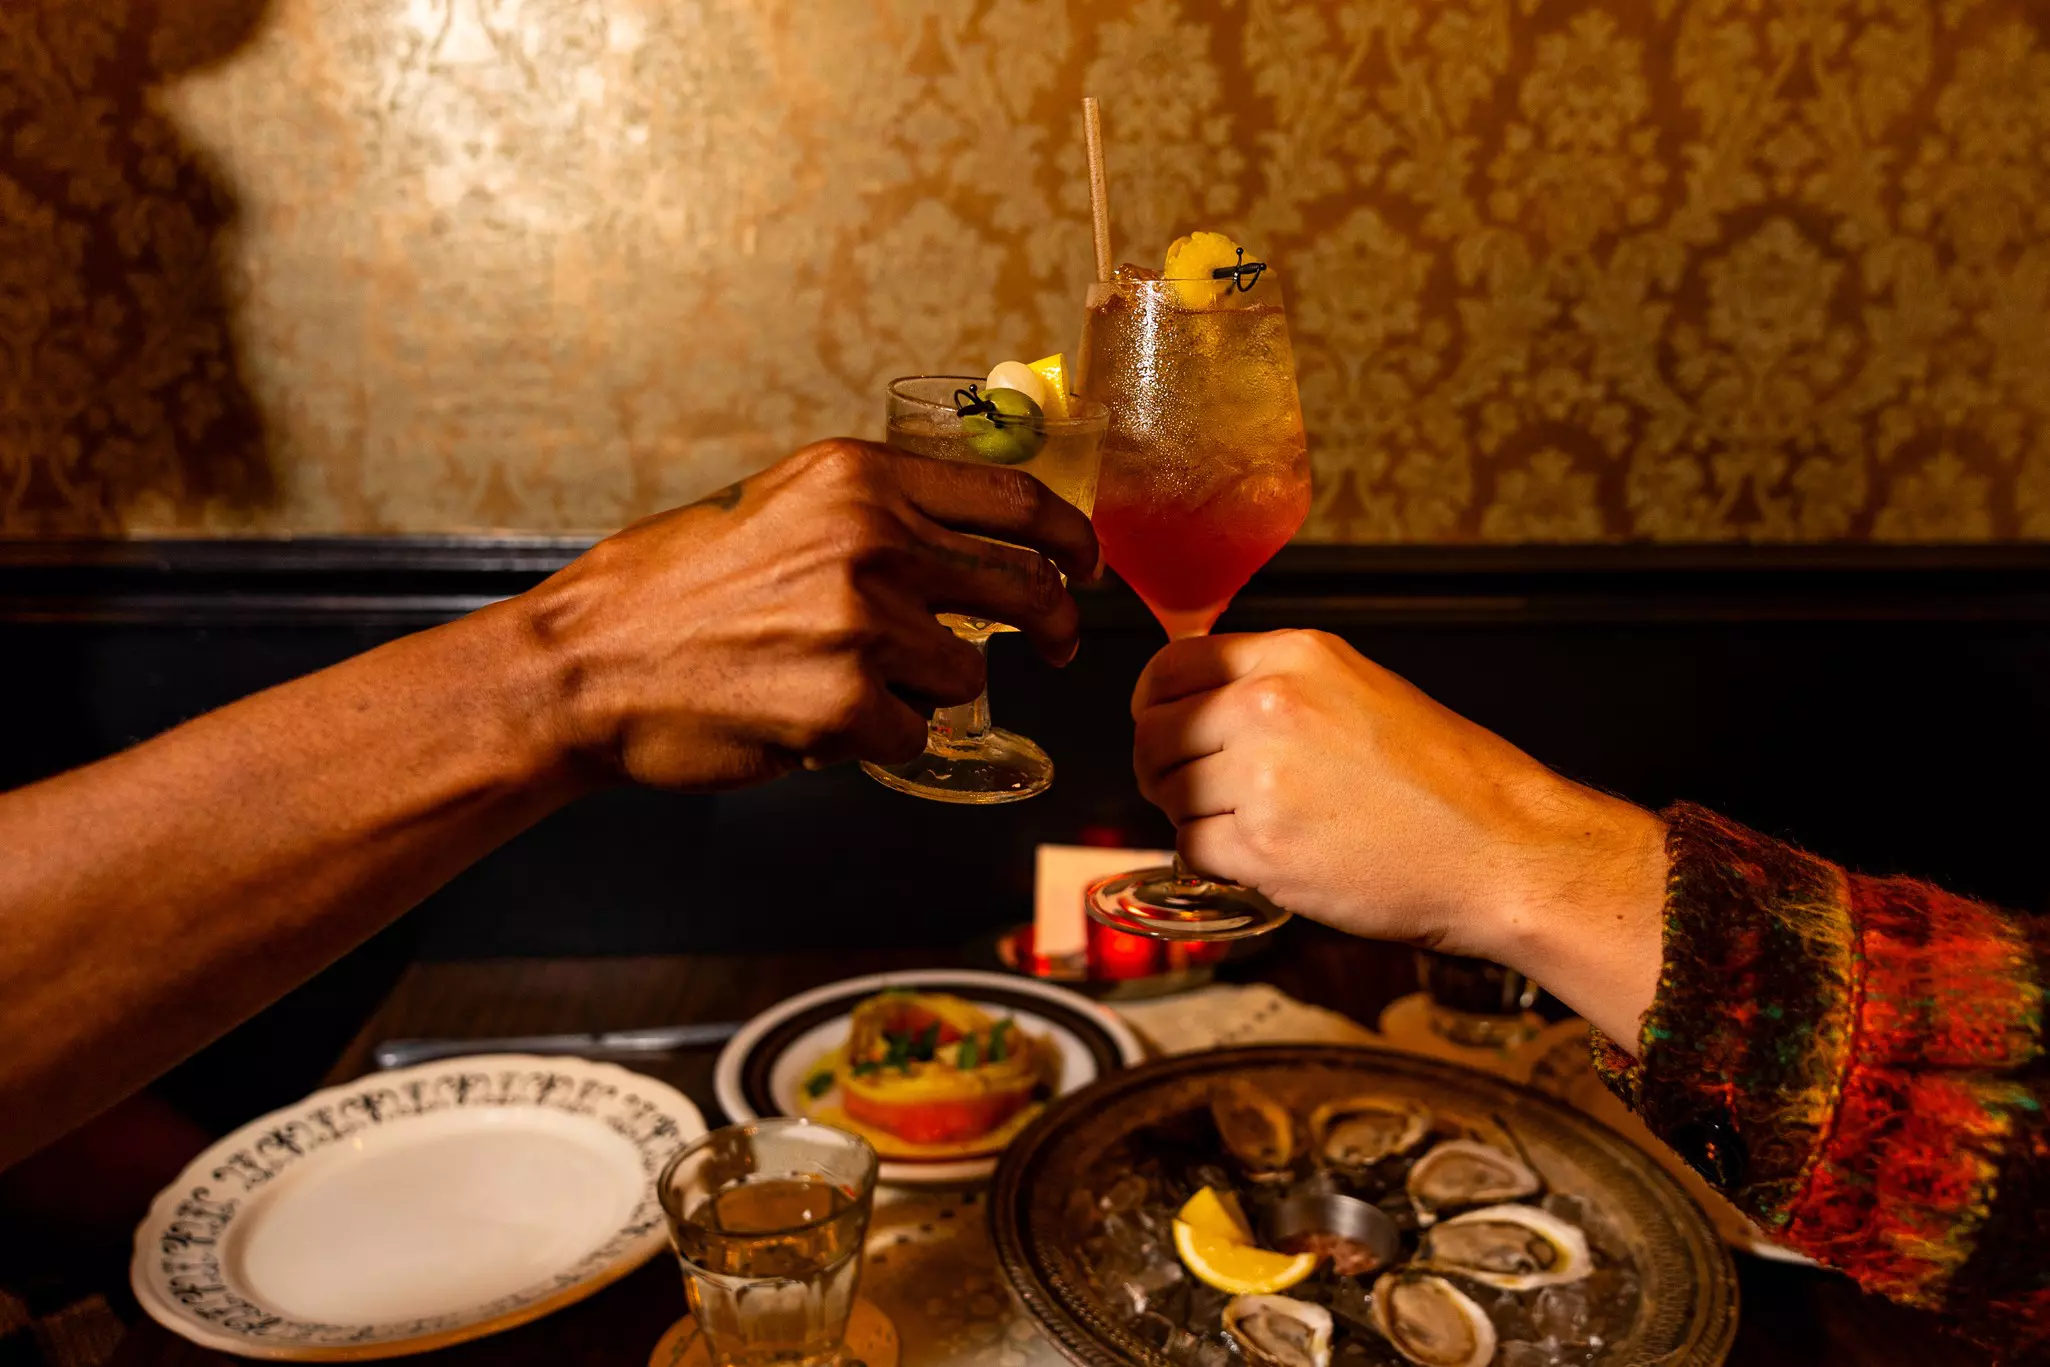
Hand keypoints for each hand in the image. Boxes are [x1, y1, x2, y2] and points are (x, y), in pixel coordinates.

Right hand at [517, 439, 1097, 790]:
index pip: (1015, 498)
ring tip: (849, 681)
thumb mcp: (780, 506)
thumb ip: (876, 512)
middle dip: (1053, 624)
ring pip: (970, 675)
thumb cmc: (673, 589)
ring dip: (926, 690)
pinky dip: (879, 738)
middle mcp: (872, 538)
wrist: (589, 662)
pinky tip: (817, 718)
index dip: (1071, 538)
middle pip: (1025, 587)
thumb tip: (970, 540)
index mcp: (859, 478)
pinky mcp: (847, 705)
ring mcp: (863, 623)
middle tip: (1052, 646)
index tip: (1086, 564)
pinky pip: (915, 734)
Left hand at [1131, 631, 1665, 1042]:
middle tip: (1192, 789)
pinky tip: (1266, 858)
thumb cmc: (1448, 781)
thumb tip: (1206, 702)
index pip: (1170, 666)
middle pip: (1153, 733)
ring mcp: (1260, 778)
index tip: (1161, 724)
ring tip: (1251, 825)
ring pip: (1169, 794)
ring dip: (1193, 816)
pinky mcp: (1263, 849)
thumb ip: (1279, 686)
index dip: (1154, 702)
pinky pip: (1192, 851)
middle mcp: (1269, 706)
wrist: (1502, 850)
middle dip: (1162, 765)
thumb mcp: (1361, 690)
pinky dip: (1217, 862)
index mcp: (1294, 657)